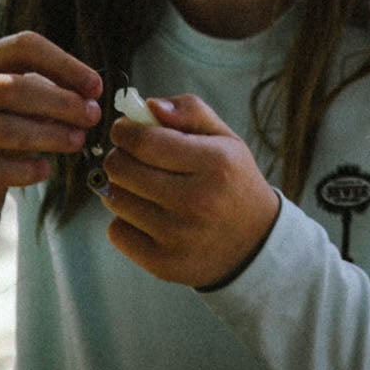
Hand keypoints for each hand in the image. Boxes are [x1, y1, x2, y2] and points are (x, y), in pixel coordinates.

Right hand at [0, 31, 99, 226]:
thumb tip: (89, 98)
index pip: (22, 47)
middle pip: (9, 88)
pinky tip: (45, 170)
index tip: (95, 87)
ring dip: (47, 135)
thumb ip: (50, 91)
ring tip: (76, 141)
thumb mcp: (19, 101)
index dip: (63, 64)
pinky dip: (24, 169)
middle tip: (91, 116)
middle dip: (59, 102)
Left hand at [99, 93, 284, 290]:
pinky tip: (147, 217)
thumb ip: (190, 112)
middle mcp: (197, 201)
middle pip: (122, 169)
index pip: (145, 141)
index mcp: (216, 164)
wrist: (254, 244)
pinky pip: (117, 232)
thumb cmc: (232, 182)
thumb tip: (148, 106)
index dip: (124, 131)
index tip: (124, 130)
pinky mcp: (163, 263)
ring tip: (143, 188)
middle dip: (118, 157)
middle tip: (130, 158)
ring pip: (115, 200)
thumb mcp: (226, 139)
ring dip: (122, 189)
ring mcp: (179, 236)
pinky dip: (124, 221)